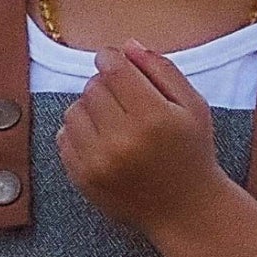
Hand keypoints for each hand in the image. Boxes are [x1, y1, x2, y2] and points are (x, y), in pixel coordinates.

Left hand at [58, 42, 223, 235]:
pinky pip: (63, 138)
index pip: (113, 68)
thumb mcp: (193, 105)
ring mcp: (98, 162)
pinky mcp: (83, 178)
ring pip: (73, 110)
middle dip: (105, 85)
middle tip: (125, 99)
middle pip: (92, 87)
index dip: (112, 59)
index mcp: (153, 117)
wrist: (186, 210)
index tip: (116, 63)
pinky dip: (79, 133)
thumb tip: (126, 46)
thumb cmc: (192, 152)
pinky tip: (103, 140)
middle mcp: (122, 139)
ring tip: (113, 121)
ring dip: (90, 109)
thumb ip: (162, 70)